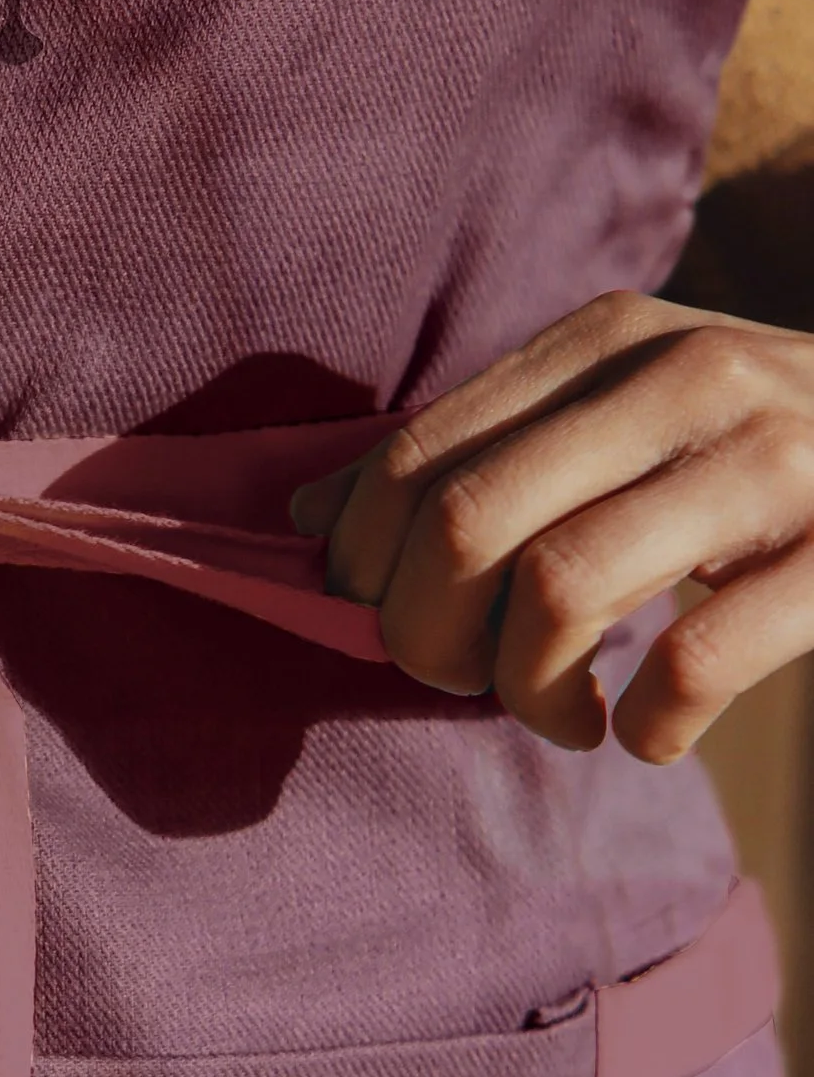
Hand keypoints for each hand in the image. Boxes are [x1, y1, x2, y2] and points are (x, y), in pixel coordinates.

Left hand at [289, 290, 813, 760]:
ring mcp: (772, 461)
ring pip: (558, 589)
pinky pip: (694, 660)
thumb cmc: (768, 456)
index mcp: (611, 342)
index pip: (416, 458)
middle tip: (464, 683)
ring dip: (528, 690)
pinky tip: (650, 734)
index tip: (392, 622)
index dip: (366, 565)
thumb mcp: (633, 416)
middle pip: (464, 524)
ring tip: (563, 717)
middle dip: (427, 636)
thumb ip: (487, 454)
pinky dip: (648, 726)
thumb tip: (309, 525)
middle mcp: (685, 378)